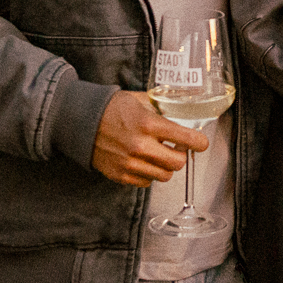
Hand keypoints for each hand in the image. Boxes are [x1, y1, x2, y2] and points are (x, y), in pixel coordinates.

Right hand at [91, 90, 206, 186]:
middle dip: (181, 155)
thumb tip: (182, 109)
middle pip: (178, 163)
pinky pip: (146, 182)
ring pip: (164, 175)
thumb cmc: (112, 108)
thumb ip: (161, 107)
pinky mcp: (120, 175)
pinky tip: (143, 161)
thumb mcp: (139, 100)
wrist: (81, 121)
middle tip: (177, 148)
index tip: (201, 143)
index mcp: (149, 124)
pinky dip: (149, 174)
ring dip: (165, 166)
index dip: (199, 142)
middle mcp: (141, 146)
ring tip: (158, 154)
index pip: (186, 138)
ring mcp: (130, 163)